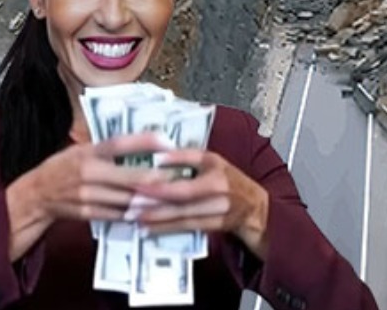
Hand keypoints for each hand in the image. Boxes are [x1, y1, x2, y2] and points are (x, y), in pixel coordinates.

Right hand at [5, 133, 168, 259]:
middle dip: (156, 178)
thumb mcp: (80, 149)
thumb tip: (141, 141)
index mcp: (86, 152)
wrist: (36, 195)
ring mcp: (87, 195)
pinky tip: (150, 210)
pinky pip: (118, 214)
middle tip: (177, 176)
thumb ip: (107, 148)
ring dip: (151, 199)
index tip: (167, 141)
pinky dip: (135, 212)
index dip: (144, 141)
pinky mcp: (88, 213)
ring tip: (171, 195)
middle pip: (129, 177)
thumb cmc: (63, 167)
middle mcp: (87, 173)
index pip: (118, 143)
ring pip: (127, 199)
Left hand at [132, 149, 269, 259]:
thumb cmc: (230, 179)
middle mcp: (220, 193)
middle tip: (130, 205)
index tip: (139, 183)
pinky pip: (188, 228)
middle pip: (182, 201)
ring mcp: (220, 212)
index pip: (187, 177)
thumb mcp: (213, 160)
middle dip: (154, 204)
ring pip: (183, 217)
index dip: (162, 183)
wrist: (256, 208)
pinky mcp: (216, 226)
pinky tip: (150, 229)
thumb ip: (187, 156)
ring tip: (135, 218)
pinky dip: (167, 229)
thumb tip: (158, 157)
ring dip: (157, 219)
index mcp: (217, 172)